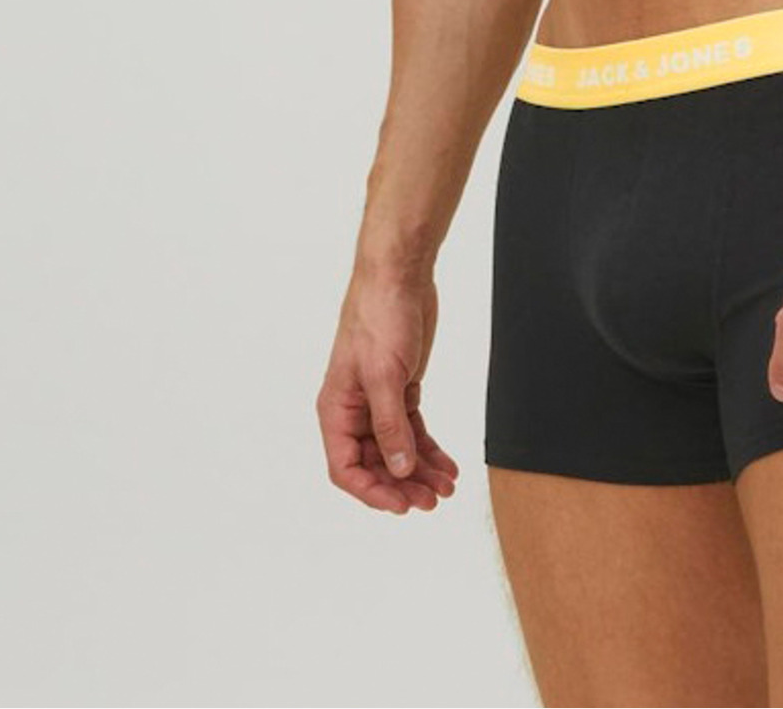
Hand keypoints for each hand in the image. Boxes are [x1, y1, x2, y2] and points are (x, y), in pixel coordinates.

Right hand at [317, 270, 458, 512]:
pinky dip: (428, 449)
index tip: (401, 504)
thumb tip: (399, 469)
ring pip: (396, 450)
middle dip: (403, 484)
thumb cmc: (380, 317)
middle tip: (432, 500)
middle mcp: (353, 410)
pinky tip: (446, 464)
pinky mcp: (401, 389)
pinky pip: (412, 430)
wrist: (399, 277)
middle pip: (374, 464)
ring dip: (419, 471)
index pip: (346, 468)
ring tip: (446, 487)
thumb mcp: (384, 375)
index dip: (372, 491)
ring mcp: (378, 400)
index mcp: (336, 409)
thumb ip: (390, 426)